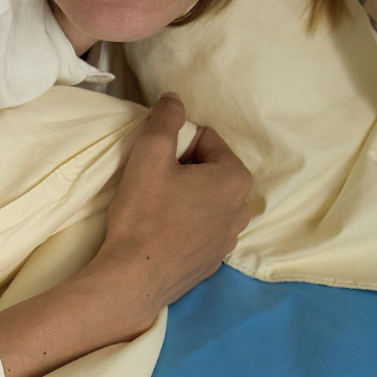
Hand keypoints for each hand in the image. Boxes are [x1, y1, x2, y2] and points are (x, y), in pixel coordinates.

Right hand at [87, 95, 252, 331]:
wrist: (133, 278)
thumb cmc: (144, 213)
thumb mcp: (149, 154)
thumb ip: (166, 118)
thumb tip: (175, 98)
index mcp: (235, 179)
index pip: (206, 139)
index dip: (176, 145)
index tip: (156, 163)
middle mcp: (242, 209)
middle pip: (209, 169)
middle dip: (184, 169)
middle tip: (153, 183)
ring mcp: (229, 239)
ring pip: (206, 198)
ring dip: (185, 195)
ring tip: (156, 208)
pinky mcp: (213, 261)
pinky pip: (202, 226)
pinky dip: (185, 222)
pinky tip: (161, 231)